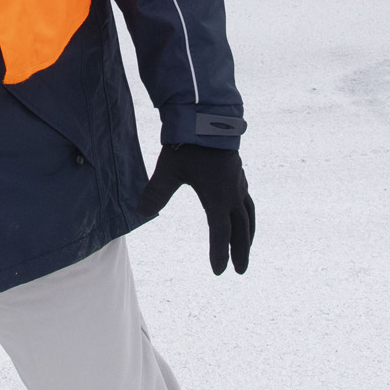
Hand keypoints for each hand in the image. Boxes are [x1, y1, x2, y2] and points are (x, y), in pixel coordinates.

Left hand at [138, 144, 254, 274]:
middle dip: (240, 250)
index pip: (220, 233)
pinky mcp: (237, 173)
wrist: (208, 118)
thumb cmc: (188, 145)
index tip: (218, 271)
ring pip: (247, 214)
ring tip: (246, 247)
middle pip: (241, 228)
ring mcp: (238, 183)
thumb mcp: (168, 170)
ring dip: (248, 234)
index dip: (219, 253)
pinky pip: (246, 200)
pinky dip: (246, 214)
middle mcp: (232, 193)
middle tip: (240, 270)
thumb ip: (156, 192)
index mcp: (218, 197)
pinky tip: (240, 214)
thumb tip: (141, 212)